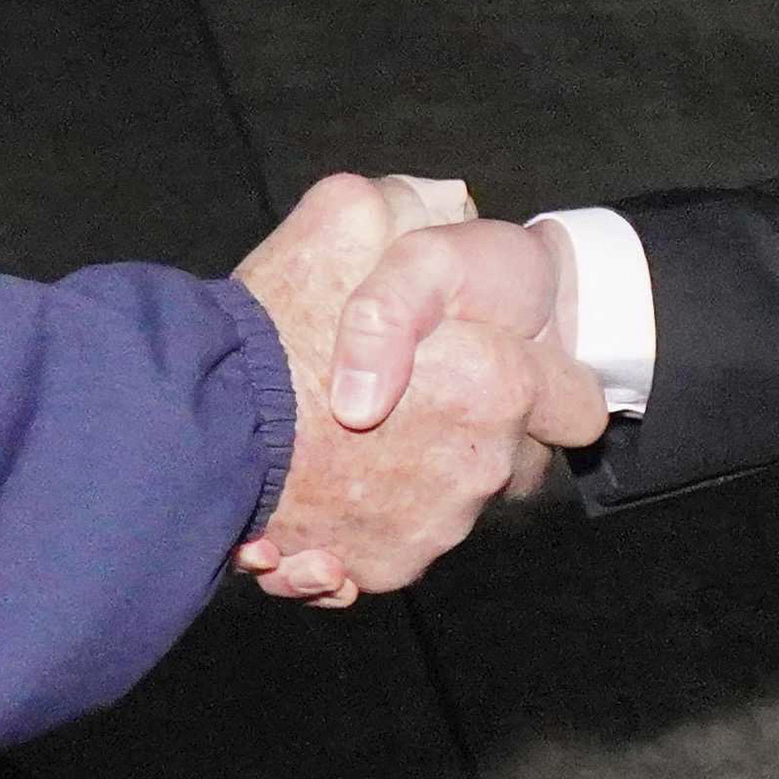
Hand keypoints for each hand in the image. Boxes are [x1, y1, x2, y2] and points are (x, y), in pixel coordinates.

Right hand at [228, 175, 578, 605]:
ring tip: (340, 439)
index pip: (578, 406)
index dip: (543, 382)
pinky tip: (319, 485)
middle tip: (393, 396)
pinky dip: (363, 525)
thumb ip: (411, 209)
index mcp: (496, 379)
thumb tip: (444, 210)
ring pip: (445, 498)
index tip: (499, 369)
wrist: (201, 427)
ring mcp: (435, 524)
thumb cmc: (281, 315)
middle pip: (505, 453)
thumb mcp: (350, 213)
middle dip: (460, 426)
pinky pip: (392, 544)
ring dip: (407, 474)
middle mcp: (480, 463)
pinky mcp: (386, 569)